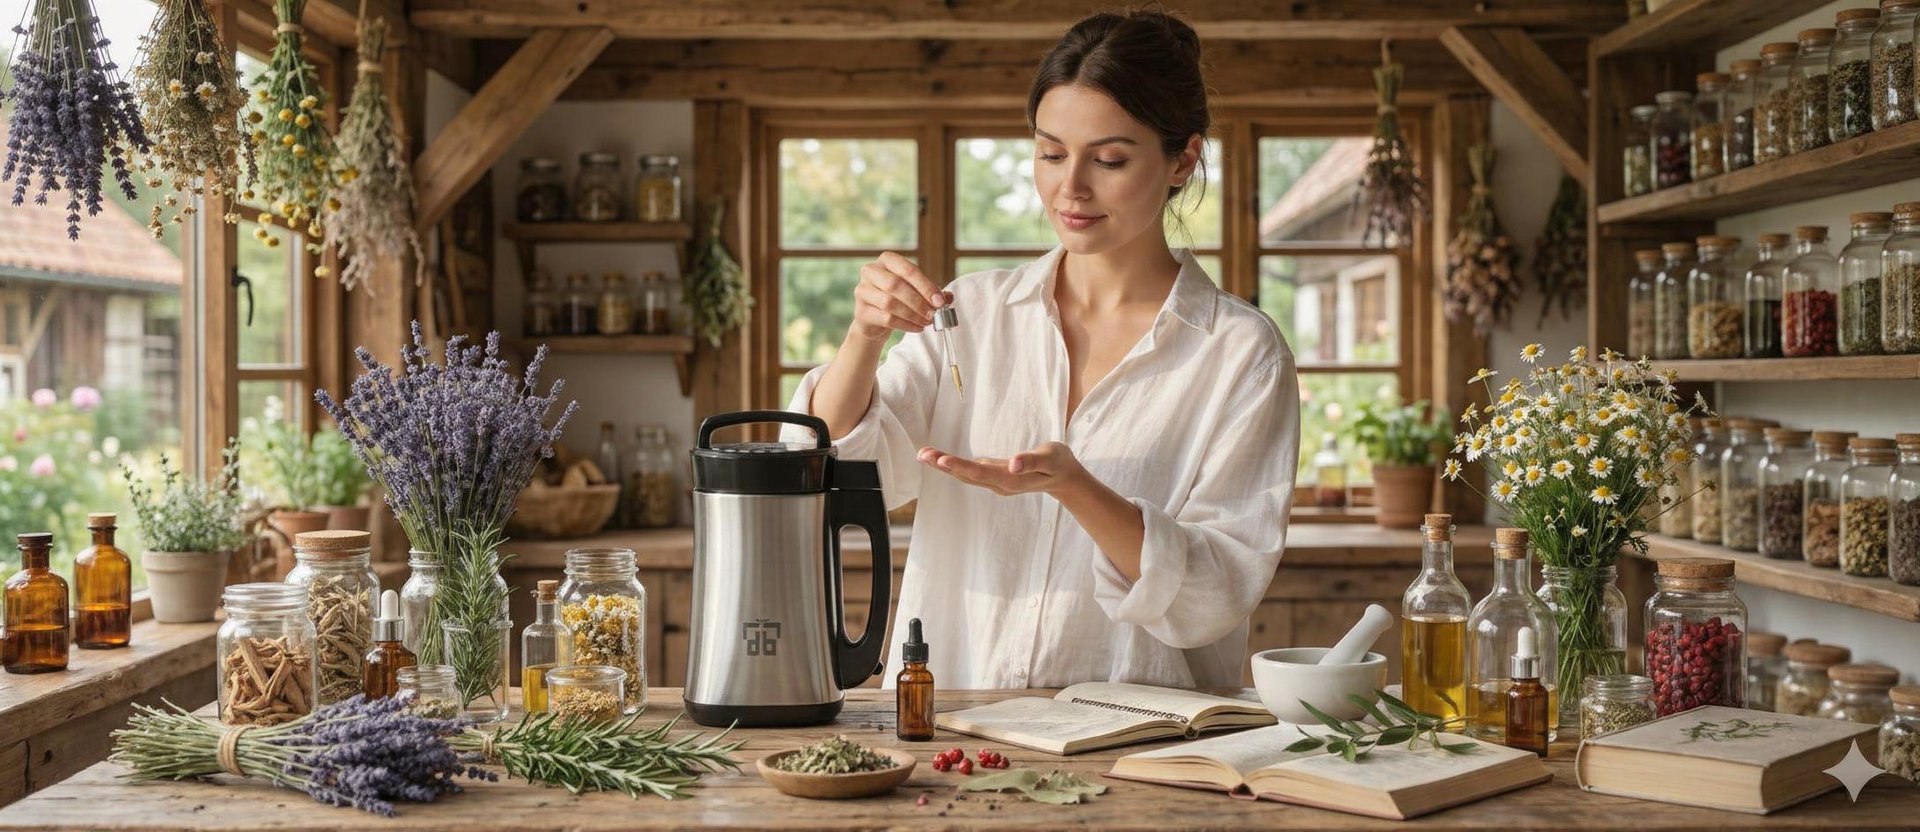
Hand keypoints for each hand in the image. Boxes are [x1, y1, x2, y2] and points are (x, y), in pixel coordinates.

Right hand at [851, 251, 951, 342]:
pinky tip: (916, 328)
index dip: (925, 285)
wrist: (875, 321)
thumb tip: (948, 297)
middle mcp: (870, 271)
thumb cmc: (898, 299)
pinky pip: (886, 319)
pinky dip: (905, 325)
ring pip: (890, 303)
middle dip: (918, 301)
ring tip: (926, 321)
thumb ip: (932, 292)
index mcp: (887, 260)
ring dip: (912, 314)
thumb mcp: (916, 291)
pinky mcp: (861, 312)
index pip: (907, 269)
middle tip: (933, 313)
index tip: (939, 301)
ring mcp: (862, 291)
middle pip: (895, 285)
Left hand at [916, 441, 1087, 497]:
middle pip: (967, 475)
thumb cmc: (1059, 464)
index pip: (981, 473)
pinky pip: (970, 471)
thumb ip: (1032, 460)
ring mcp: (995, 481)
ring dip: (944, 466)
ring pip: (966, 474)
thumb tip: (1013, 463)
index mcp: (1011, 479)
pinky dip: (953, 465)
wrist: (1064, 478)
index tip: (941, 460)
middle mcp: (999, 483)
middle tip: (922, 454)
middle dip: (943, 465)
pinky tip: (940, 460)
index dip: (960, 467)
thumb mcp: (1051, 458)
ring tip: (924, 454)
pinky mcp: (994, 476)